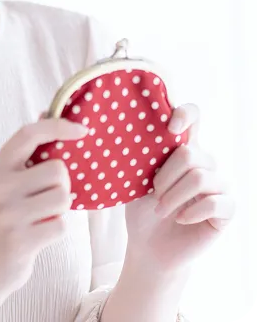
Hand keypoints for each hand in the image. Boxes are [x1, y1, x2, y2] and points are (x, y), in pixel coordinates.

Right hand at [0, 118, 87, 293]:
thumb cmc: (1, 220)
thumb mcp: (4, 184)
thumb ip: (25, 154)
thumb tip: (46, 112)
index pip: (28, 134)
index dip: (58, 126)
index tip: (82, 130)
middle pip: (58, 170)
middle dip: (63, 185)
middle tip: (48, 198)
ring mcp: (8, 215)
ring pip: (63, 197)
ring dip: (61, 209)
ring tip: (43, 216)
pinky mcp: (20, 240)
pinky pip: (62, 224)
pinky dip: (58, 229)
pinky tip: (41, 234)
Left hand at [124, 103, 235, 272]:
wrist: (149, 246)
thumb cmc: (142, 210)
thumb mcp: (136, 181)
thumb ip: (144, 158)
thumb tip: (134, 136)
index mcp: (181, 150)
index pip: (193, 118)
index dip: (185, 114)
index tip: (171, 126)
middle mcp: (204, 163)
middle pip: (190, 153)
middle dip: (165, 177)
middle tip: (153, 194)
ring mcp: (218, 186)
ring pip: (200, 178)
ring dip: (173, 197)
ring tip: (160, 210)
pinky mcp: (227, 210)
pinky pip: (216, 203)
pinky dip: (191, 212)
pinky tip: (181, 219)